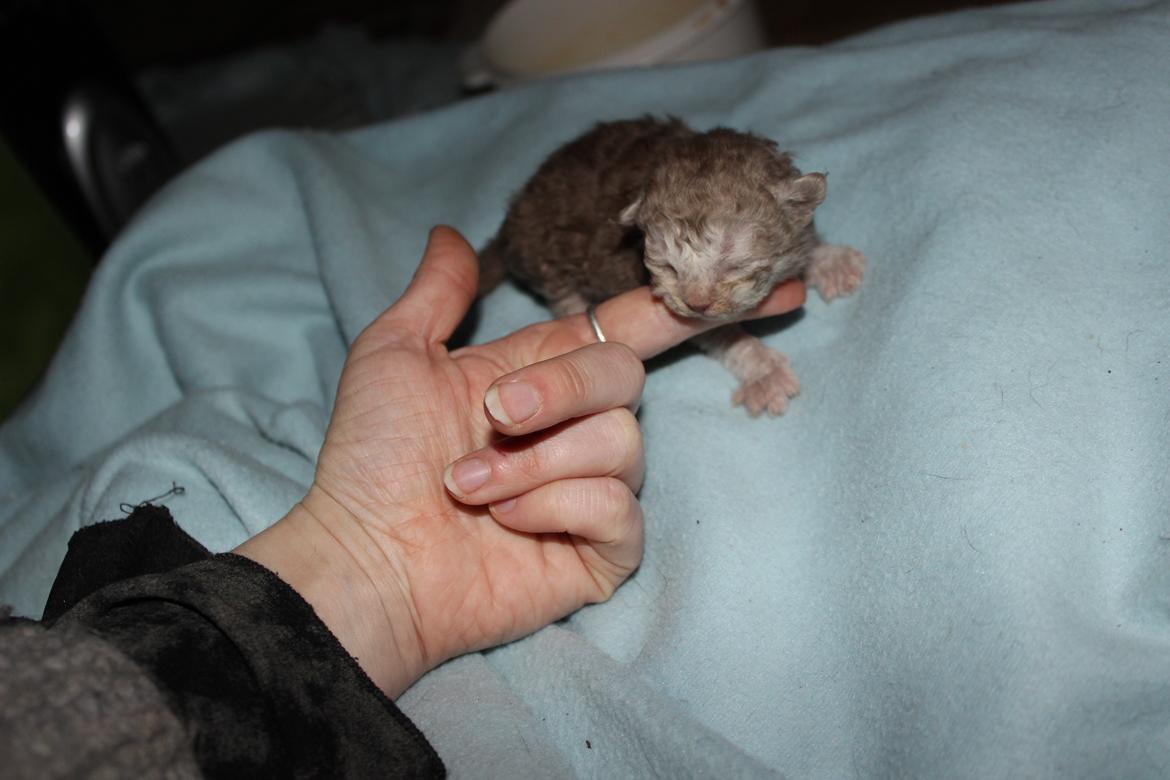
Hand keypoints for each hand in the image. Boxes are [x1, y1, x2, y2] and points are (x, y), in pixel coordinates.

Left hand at [237, 227, 805, 696]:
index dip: (698, 304)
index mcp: (544, 373)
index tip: (786, 281)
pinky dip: (554, 508)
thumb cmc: (374, 460)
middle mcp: (579, 425)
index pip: (639, 327)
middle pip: (626, 375)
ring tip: (473, 489)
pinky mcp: (603, 547)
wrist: (367, 558)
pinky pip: (617, 507)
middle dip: (558, 391)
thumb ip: (437, 293)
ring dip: (536, 462)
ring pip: (622, 442)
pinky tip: (509, 525)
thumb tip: (450, 231)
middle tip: (492, 419)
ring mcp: (595, 487)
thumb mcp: (396, 356)